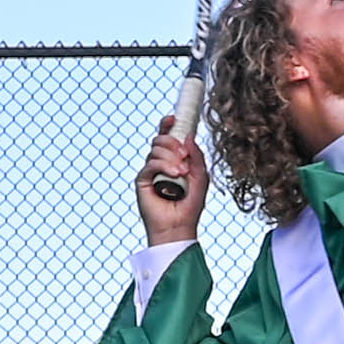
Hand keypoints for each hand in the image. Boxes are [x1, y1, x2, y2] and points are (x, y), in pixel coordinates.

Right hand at [134, 120, 206, 237]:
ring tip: (182, 173)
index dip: (168, 125)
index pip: (168, 136)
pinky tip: (174, 176)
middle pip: (160, 139)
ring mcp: (151, 170)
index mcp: (174, 159)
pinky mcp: (142, 180)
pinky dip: (163, 166)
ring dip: (171, 158)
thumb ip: (197, 156)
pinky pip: (150, 163)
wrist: (179, 226)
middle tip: (185, 156)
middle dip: (173, 143)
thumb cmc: (190, 204)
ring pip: (155, 149)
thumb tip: (189, 136)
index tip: (174, 118)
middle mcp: (160, 162)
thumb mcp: (201, 177)